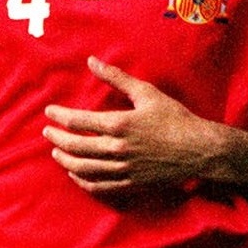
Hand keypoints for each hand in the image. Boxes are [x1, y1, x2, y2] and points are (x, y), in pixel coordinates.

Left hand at [42, 56, 224, 196]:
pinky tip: (75, 174)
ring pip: (84, 168)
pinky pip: (100, 186)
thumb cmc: (175, 118)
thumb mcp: (146, 92)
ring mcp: (124, 169)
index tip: (50, 112)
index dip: (60, 117)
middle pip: (76, 146)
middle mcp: (118, 149)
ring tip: (55, 153)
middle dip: (57, 139)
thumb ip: (116, 78)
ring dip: (65, 161)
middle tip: (47, 132)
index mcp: (120, 124)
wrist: (200, 150)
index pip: (78, 121)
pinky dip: (83, 181)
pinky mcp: (131, 183)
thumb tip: (92, 61)